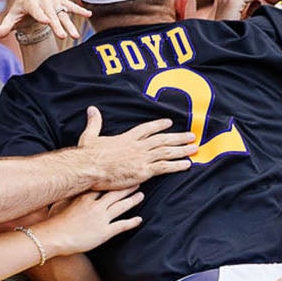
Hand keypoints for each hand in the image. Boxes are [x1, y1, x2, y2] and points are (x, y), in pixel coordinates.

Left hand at [0, 0, 90, 40]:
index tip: (46, 21)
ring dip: (70, 24)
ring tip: (75, 36)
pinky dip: (79, 10)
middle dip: (57, 25)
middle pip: (50, 13)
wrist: (30, 6)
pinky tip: (89, 15)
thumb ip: (2, 28)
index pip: (34, 8)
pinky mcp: (61, 2)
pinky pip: (71, 6)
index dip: (40, 14)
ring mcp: (53, 0)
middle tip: (62, 37)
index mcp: (27, 2)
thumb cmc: (19, 15)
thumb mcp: (11, 21)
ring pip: (62, 13)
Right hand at [34, 188, 143, 255]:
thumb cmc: (54, 221)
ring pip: (121, 206)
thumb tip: (71, 187)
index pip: (103, 185)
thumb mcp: (60, 202)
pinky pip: (122, 225)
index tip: (121, 175)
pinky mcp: (104, 232)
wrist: (53, 237)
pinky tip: (139, 220)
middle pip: (115, 193)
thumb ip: (70, 195)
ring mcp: (101, 219)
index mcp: (85, 198)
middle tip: (138, 181)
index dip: (114, 180)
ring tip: (141, 195)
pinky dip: (132, 222)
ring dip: (133, 200)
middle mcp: (95, 206)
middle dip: (127, 187)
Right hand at [75, 106, 197, 188]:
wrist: (89, 168)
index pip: (146, 129)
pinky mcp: (143, 171)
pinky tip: (187, 164)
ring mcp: (142, 158)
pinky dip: (176, 165)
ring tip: (194, 148)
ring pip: (167, 151)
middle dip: (178, 137)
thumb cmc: (87, 155)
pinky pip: (164, 167)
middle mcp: (137, 146)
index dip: (158, 125)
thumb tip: (91, 109)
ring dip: (182, 149)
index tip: (169, 122)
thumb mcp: (90, 136)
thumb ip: (94, 123)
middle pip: (162, 139)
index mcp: (126, 138)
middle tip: (191, 136)